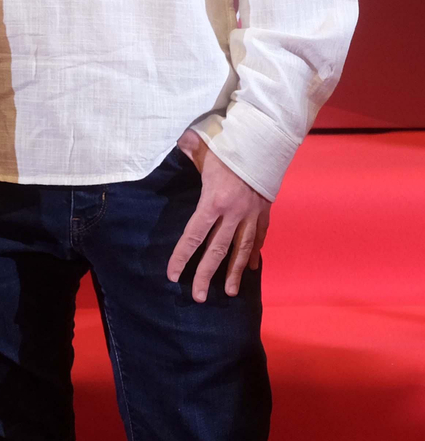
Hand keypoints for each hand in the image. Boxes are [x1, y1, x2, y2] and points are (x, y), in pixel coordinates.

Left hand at [167, 130, 269, 301]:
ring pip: (241, 250)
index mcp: (213, 202)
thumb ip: (187, 149)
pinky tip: (250, 269)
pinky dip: (254, 254)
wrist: (267, 143)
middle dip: (206, 275)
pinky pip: (258, 238)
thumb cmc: (230, 146)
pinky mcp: (264, 212)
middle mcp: (233, 214)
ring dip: (233, 272)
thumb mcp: (201, 147)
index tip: (173, 275)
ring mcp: (251, 215)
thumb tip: (179, 144)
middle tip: (198, 297)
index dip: (182, 257)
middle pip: (217, 251)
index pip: (194, 235)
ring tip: (228, 293)